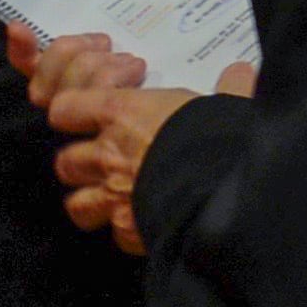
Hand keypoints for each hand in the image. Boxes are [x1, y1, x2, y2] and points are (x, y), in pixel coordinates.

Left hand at [17, 29, 211, 255]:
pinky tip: (145, 226)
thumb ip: (229, 88)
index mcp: (123, 114)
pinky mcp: (131, 230)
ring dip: (93, 203)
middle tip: (106, 162)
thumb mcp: (229, 103)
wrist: (228, 192)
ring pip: (78, 205)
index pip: (67, 108)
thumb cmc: (222, 137)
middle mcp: (109, 155)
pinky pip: (117, 235)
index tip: (87, 114)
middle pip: (66, 161)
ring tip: (114, 201)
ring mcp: (114, 197)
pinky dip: (128, 232)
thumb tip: (240, 71)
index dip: (73, 112)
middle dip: (81, 164)